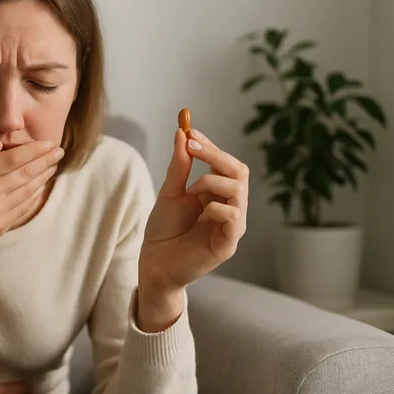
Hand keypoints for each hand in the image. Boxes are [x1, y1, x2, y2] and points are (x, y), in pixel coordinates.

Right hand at [0, 140, 63, 276]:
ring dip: (44, 176)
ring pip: (28, 190)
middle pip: (24, 172)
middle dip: (45, 160)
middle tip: (59, 152)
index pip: (12, 158)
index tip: (49, 144)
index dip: (34, 150)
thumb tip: (1, 141)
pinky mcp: (0, 226)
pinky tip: (41, 185)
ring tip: (53, 166)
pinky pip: (24, 206)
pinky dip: (35, 194)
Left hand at [138, 128, 248, 291]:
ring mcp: (231, 226)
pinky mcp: (228, 244)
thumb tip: (182, 133)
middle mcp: (229, 207)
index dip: (210, 146)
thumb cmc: (163, 230)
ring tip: (190, 189)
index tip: (190, 131)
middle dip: (216, 155)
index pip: (224, 163)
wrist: (154, 262)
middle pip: (238, 172)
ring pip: (239, 191)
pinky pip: (234, 217)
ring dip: (212, 181)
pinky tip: (201, 213)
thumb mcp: (170, 192)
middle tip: (193, 146)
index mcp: (216, 193)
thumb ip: (179, 166)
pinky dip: (217, 207)